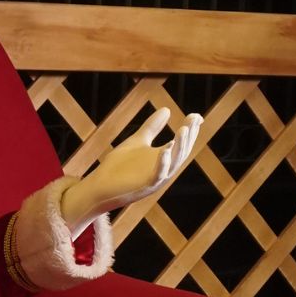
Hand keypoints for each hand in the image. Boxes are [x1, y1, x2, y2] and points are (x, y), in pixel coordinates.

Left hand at [60, 108, 201, 235]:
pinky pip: (158, 175)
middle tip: (193, 119)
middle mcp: (163, 170)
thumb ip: (152, 127)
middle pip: (181, 152)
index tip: (197, 116)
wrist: (99, 187)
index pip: (182, 143)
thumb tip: (167, 109)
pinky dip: (163, 163)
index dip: (191, 130)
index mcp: (163, 159)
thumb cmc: (118, 167)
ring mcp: (155, 180)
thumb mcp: (138, 141)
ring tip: (184, 129)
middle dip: (189, 136)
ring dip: (180, 147)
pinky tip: (165, 149)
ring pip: (174, 163)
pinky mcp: (145, 187)